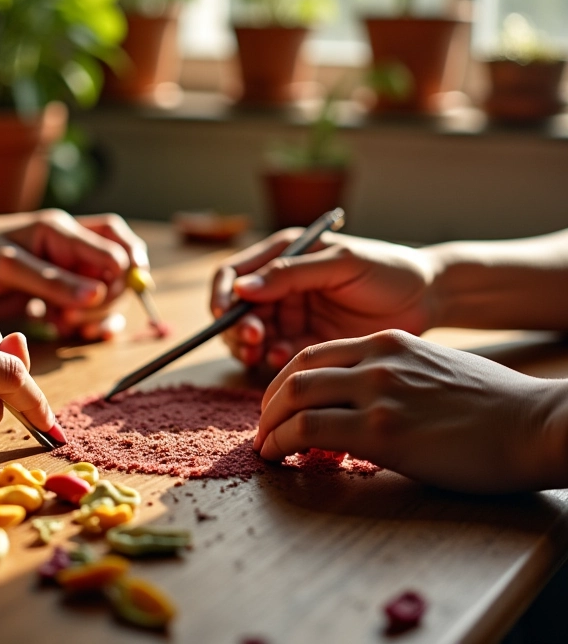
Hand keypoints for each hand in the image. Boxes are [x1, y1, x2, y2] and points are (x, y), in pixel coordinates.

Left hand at [0, 210, 148, 339]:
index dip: (116, 278)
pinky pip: (93, 310)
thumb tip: (98, 294)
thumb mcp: (7, 266)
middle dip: (110, 298)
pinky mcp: (59, 297)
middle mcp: (72, 250)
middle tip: (76, 319)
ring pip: (111, 292)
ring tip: (70, 326)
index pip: (116, 250)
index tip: (90, 302)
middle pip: (121, 271)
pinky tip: (79, 333)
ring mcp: (67, 274)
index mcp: (62, 231)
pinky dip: (94, 324)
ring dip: (102, 314)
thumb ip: (52, 280)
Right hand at [211, 230, 434, 369]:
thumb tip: (241, 288)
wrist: (428, 299)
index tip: (225, 314)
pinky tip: (283, 359)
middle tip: (254, 339)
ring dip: (248, 347)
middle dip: (237, 326)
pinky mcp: (305, 343)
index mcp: (283, 255)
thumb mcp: (341, 264)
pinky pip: (274, 355)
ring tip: (262, 353)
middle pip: (236, 309)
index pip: (234, 273)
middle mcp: (281, 286)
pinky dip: (270, 359)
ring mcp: (292, 316)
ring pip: (250, 335)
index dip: (221, 293)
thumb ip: (291, 273)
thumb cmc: (388, 269)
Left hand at [254, 329, 567, 492]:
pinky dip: (282, 442)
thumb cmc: (492, 406)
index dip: (287, 379)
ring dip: (270, 424)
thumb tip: (358, 402)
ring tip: (265, 446)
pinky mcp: (382, 431)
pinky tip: (278, 457)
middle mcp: (377, 359)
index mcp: (388, 342)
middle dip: (270, 402)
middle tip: (264, 427)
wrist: (536, 424)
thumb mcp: (432, 370)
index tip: (279, 404)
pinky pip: (310, 430)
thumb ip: (391, 376)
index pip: (316, 353)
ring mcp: (378, 392)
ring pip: (296, 398)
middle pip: (297, 371)